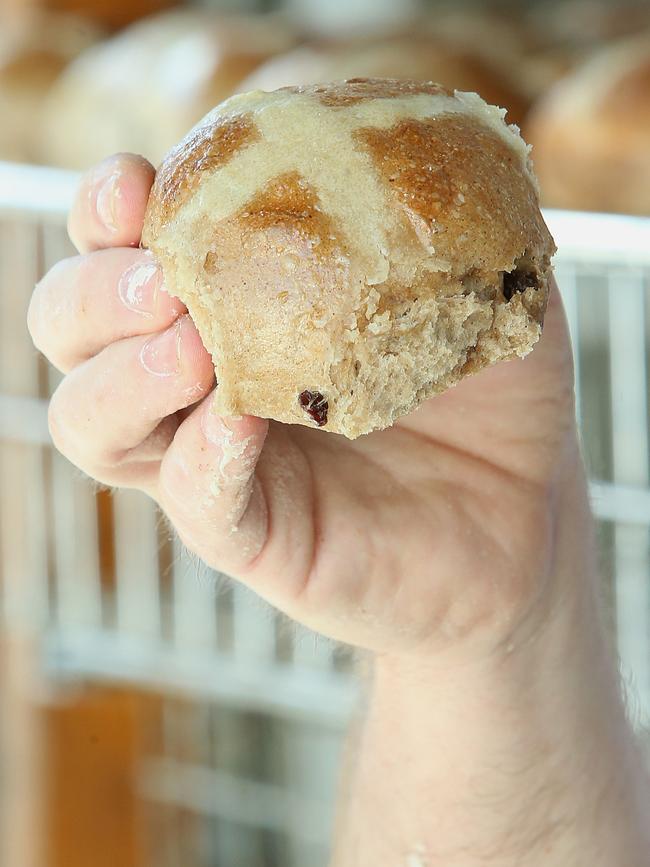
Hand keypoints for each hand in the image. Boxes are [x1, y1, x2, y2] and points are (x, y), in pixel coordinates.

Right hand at [29, 153, 579, 660]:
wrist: (531, 510)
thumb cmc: (490, 391)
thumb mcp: (468, 276)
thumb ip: (412, 207)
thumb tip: (367, 132)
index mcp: (232, 300)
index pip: (119, 246)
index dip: (106, 209)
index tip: (141, 185)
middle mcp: (198, 379)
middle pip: (71, 327)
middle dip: (92, 293)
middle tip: (165, 280)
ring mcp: (215, 461)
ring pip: (90, 424)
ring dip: (124, 375)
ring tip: (195, 347)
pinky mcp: (252, 534)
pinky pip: (190, 503)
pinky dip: (198, 459)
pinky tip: (238, 422)